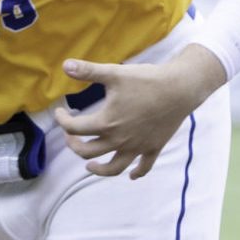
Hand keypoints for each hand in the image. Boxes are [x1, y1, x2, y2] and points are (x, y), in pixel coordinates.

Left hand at [53, 45, 227, 179]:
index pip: (74, 128)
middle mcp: (119, 140)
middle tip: (71, 136)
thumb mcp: (114, 73)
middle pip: (88, 152)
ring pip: (114, 167)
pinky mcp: (153, 147)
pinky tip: (131, 175)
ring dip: (99, 170)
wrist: (180, 88)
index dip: (62, 120)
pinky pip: (144, 167)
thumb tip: (64, 65)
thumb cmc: (147, 80)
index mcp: (106, 123)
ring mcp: (137, 146)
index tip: (60, 112)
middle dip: (74, 145)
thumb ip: (88, 71)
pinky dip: (137, 172)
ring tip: (90, 167)